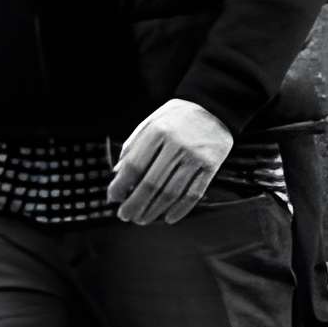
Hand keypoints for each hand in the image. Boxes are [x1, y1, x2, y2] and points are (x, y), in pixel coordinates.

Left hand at [107, 100, 235, 223]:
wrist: (214, 107)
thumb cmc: (177, 116)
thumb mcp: (150, 122)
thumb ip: (133, 146)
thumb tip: (117, 173)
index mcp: (157, 132)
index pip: (134, 166)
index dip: (121, 185)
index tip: (113, 197)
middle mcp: (176, 146)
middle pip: (151, 183)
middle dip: (135, 204)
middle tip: (125, 215)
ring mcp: (195, 158)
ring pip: (172, 192)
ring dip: (154, 210)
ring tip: (143, 219)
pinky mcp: (211, 167)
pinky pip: (194, 193)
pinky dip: (180, 209)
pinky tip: (169, 217)